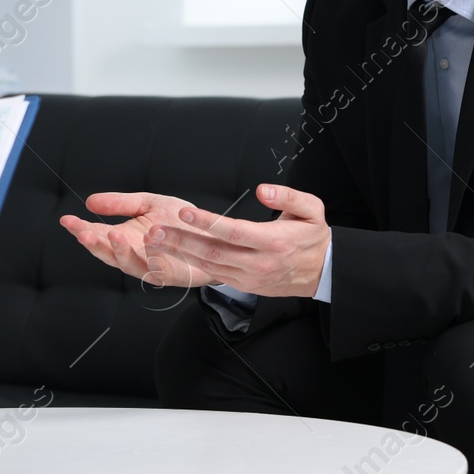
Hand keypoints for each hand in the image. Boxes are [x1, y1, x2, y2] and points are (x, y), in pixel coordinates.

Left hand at [59, 183, 330, 297]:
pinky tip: (169, 256)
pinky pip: (210, 274)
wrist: (321, 272)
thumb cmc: (313, 236)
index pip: (233, 232)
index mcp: (272, 242)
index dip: (207, 222)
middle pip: (212, 252)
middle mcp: (256, 263)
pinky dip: (188, 266)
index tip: (185, 210)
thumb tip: (263, 189)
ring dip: (178, 255)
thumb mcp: (312, 209)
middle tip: (154, 231)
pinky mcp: (240, 284)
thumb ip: (288, 196)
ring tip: (153, 242)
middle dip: (181, 242)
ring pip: (207, 266)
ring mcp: (247, 277)